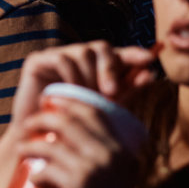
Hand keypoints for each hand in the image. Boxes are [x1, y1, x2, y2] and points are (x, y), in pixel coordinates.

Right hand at [7, 41, 160, 130]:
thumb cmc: (72, 126)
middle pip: (102, 47)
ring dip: (89, 76)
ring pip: (83, 51)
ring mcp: (57, 57)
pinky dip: (71, 75)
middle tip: (111, 92)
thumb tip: (150, 74)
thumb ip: (126, 92)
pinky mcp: (38, 61)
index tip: (149, 59)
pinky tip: (69, 92)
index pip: (118, 54)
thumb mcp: (105, 109)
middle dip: (110, 68)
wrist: (39, 140)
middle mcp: (77, 58)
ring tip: (86, 97)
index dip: (134, 53)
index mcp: (94, 68)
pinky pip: (62, 58)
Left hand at [17, 98, 145, 187]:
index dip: (69, 102)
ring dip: (31, 143)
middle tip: (27, 123)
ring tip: (20, 148)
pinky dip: (36, 171)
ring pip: (54, 142)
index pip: (95, 112)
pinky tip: (31, 176)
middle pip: (71, 120)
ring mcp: (96, 168)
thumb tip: (68, 146)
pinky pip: (48, 167)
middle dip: (44, 117)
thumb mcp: (115, 180)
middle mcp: (111, 153)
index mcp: (122, 148)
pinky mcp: (79, 185)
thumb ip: (102, 161)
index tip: (49, 103)